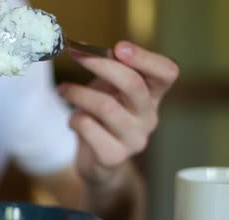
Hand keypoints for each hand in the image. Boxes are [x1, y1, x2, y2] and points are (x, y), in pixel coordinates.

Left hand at [58, 41, 178, 187]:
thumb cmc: (103, 117)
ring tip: (63, 90)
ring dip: (78, 93)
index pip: (167, 72)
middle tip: (76, 54)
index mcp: (153, 96)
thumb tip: (84, 49)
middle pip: (133, 85)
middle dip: (102, 65)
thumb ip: (108, 70)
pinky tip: (73, 121)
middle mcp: (149, 117)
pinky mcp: (114, 156)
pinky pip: (89, 128)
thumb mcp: (109, 89)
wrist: (98, 161)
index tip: (118, 47)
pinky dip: (75, 119)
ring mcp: (134, 139)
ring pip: (106, 106)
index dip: (145, 57)